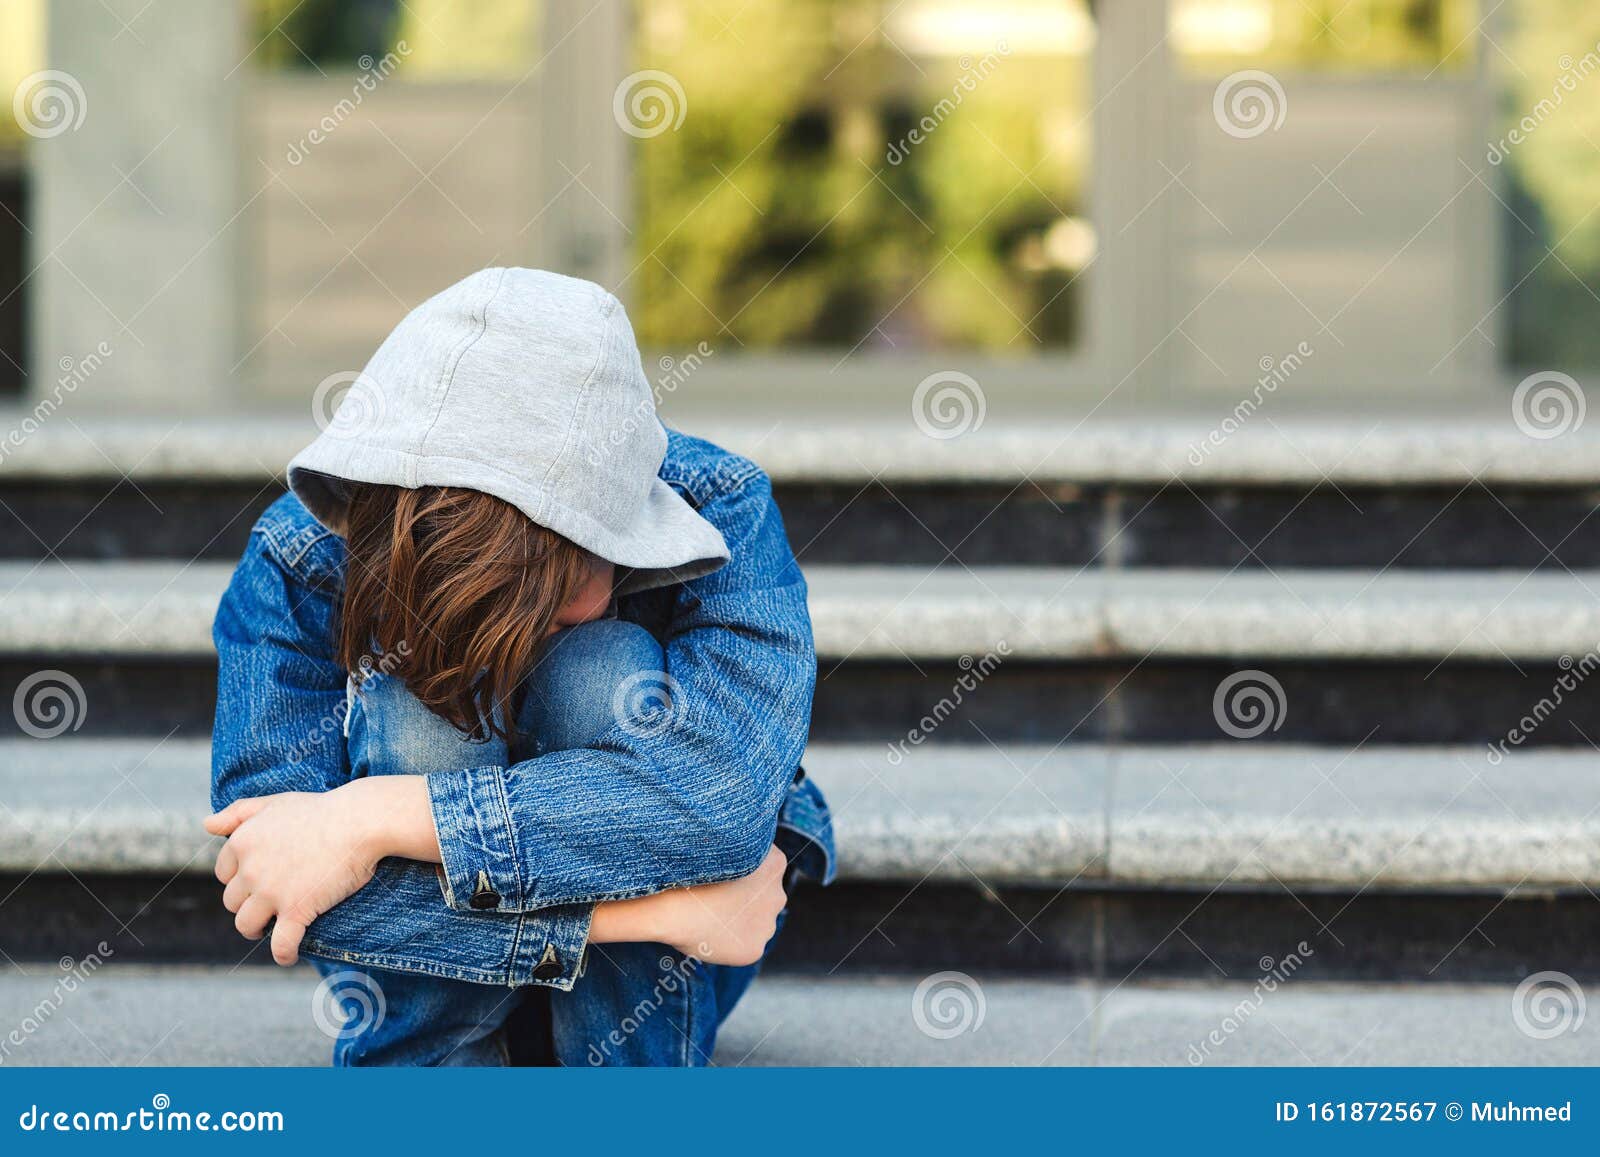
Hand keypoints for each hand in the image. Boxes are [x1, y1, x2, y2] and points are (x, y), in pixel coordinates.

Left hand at [205, 778, 412, 965]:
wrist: (359, 822)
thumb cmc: (321, 810)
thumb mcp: (275, 802)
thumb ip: (237, 812)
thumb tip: (207, 824)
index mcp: (242, 843)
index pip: (224, 873)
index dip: (240, 879)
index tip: (258, 880)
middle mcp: (250, 869)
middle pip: (233, 901)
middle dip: (248, 903)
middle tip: (270, 902)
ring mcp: (272, 892)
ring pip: (247, 925)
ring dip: (257, 929)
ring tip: (271, 928)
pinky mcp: (297, 910)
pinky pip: (281, 944)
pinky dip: (283, 954)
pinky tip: (289, 956)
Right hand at [591, 845, 787, 965]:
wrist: (671, 903)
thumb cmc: (686, 866)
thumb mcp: (715, 843)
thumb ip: (733, 848)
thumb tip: (729, 844)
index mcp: (775, 862)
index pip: (762, 868)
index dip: (738, 872)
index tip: (718, 876)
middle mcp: (779, 893)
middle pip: (762, 896)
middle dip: (744, 898)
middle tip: (712, 898)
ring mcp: (768, 923)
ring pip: (755, 921)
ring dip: (738, 920)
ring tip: (706, 916)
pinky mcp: (755, 948)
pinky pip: (743, 944)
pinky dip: (728, 942)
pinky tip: (707, 934)